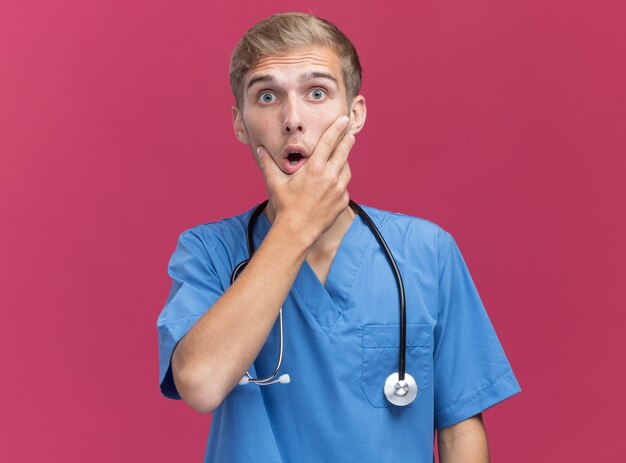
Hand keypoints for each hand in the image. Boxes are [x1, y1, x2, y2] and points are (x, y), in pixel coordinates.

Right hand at [256, 115, 354, 245]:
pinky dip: (340, 184)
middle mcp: (330, 177)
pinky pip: (344, 188)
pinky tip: (332, 185)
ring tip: (338, 161)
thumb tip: (260, 150)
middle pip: (344, 152)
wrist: (297, 231)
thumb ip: (268, 164)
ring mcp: (339, 190)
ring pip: (346, 170)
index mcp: (315, 168)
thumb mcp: (275, 182)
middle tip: (349, 134)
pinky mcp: (343, 202)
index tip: (343, 120)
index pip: (329, 142)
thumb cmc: (285, 206)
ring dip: (343, 163)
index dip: (337, 128)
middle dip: (347, 141)